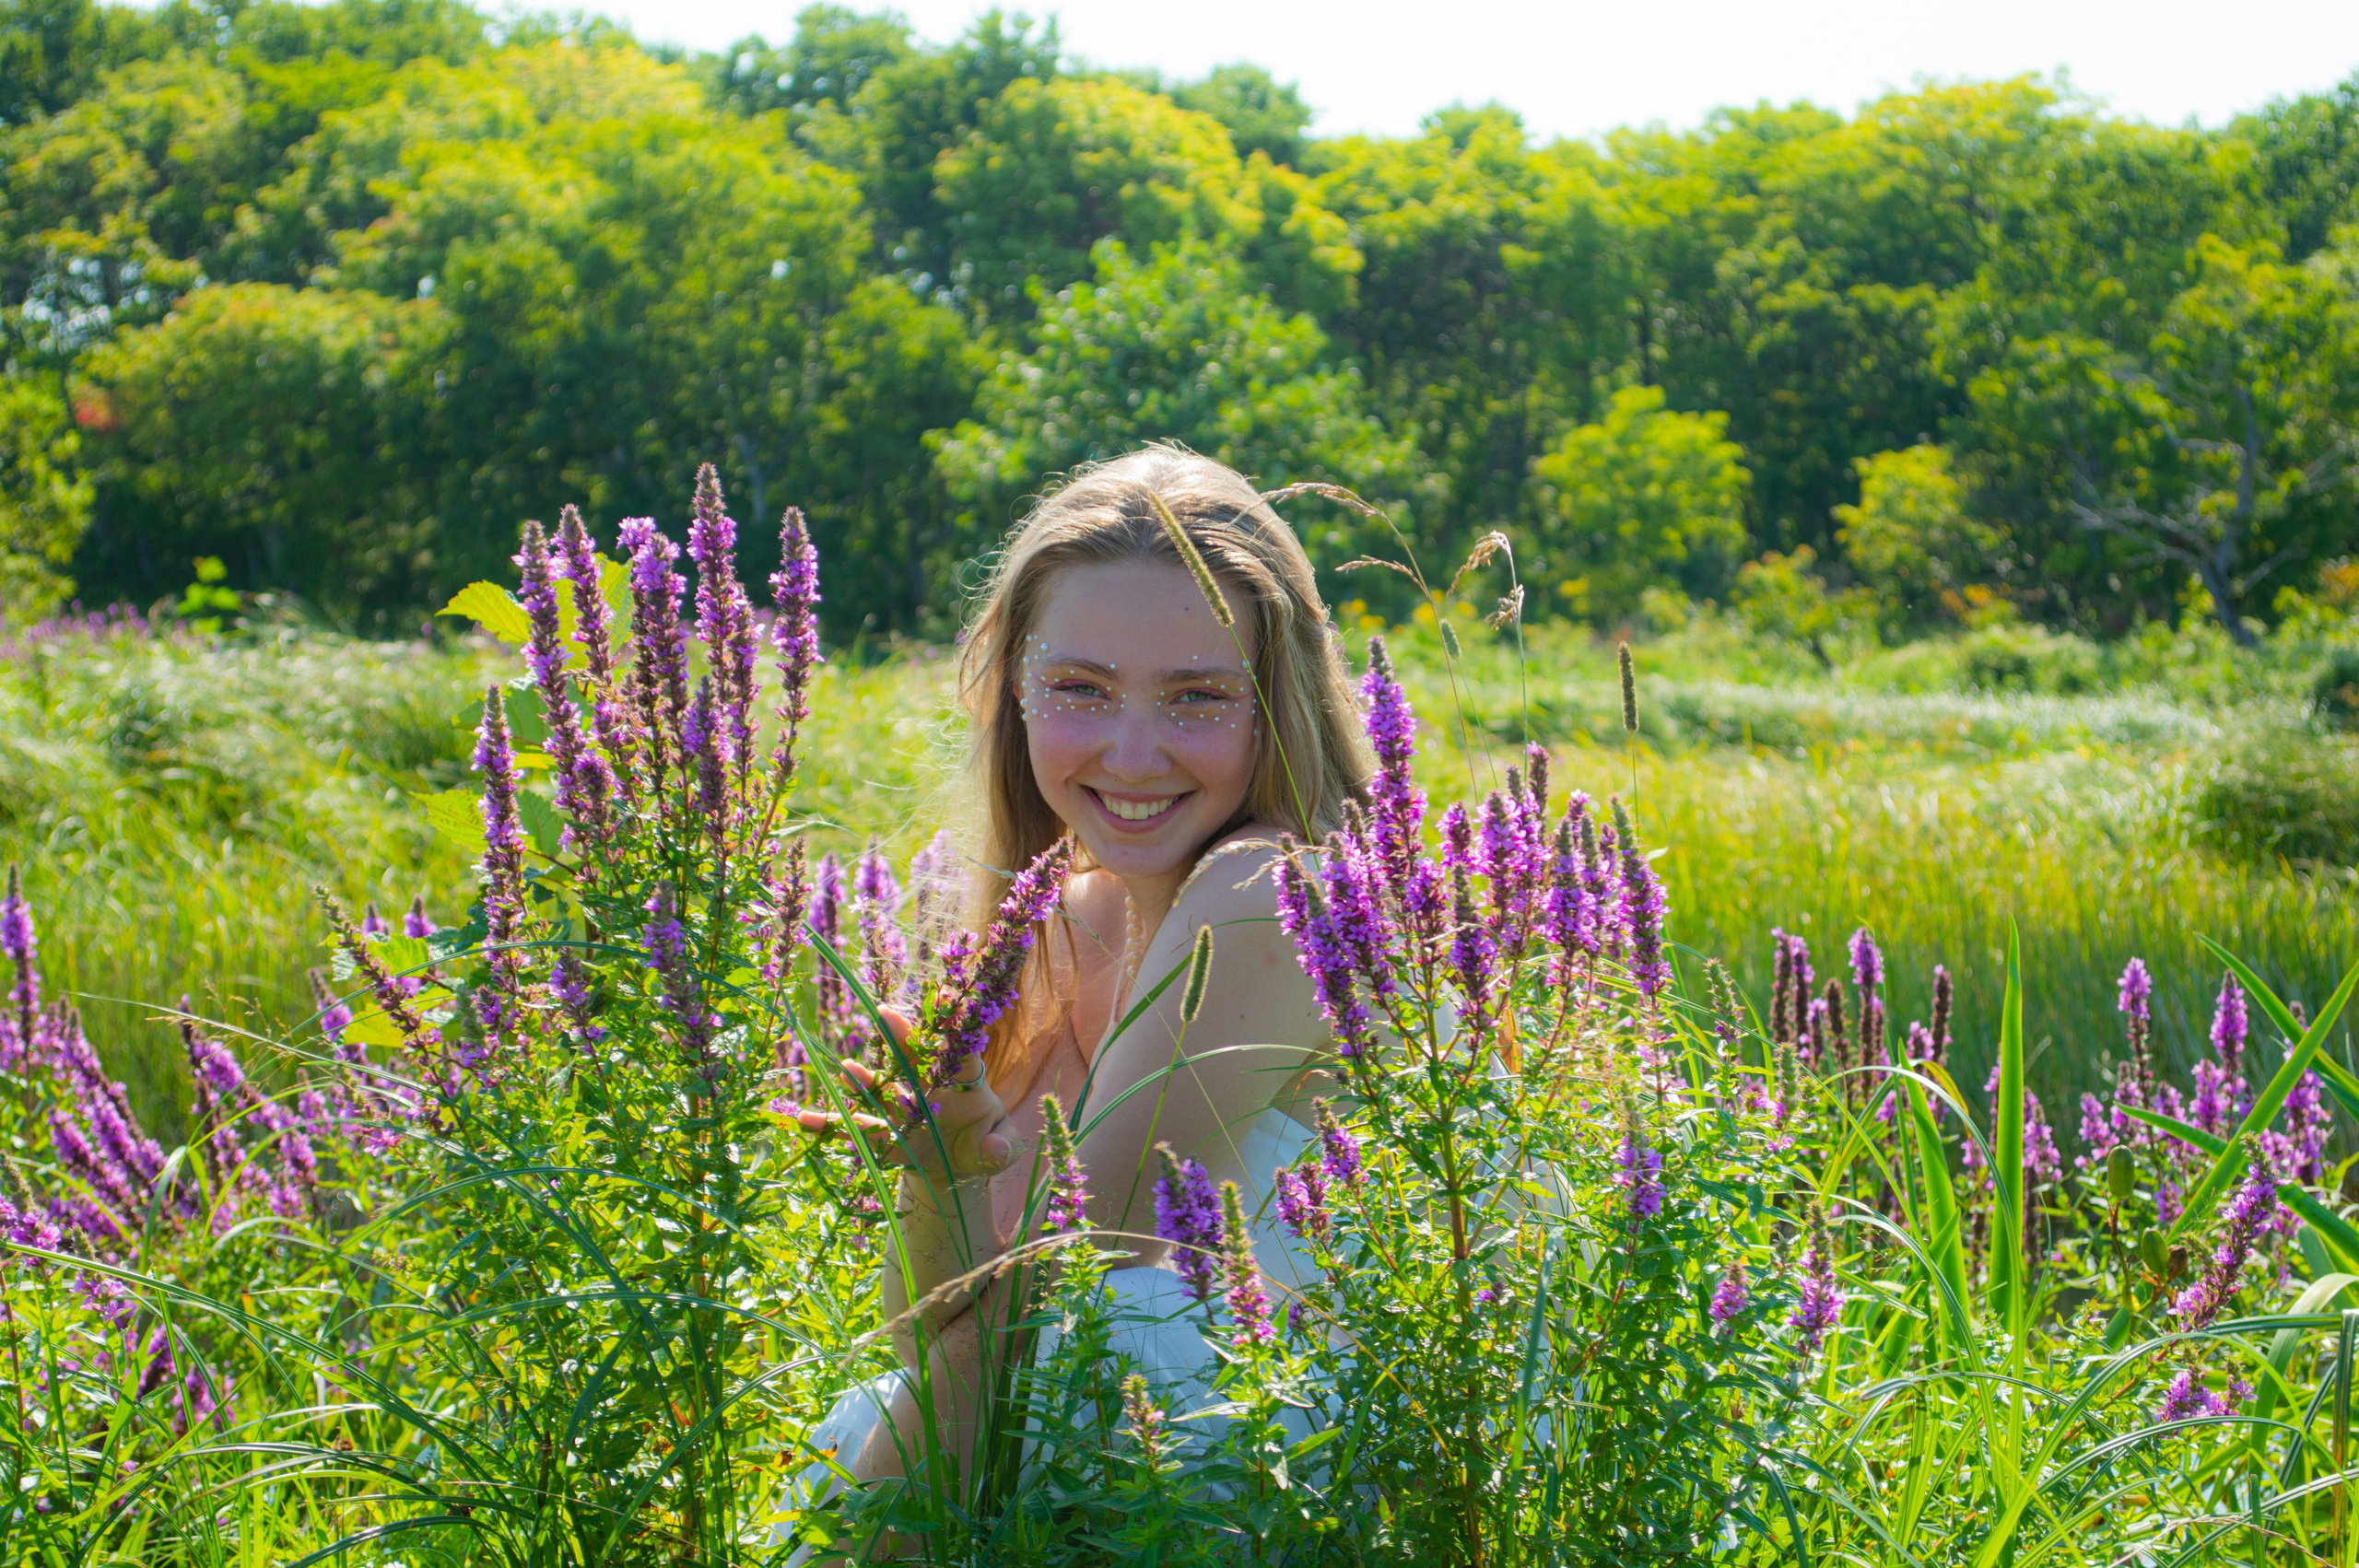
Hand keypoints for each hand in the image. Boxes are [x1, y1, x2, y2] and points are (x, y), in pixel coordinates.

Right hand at [794, 1008, 1014, 1183]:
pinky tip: (806, 1119)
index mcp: (965, 1084)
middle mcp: (930, 1087)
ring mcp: (903, 1108)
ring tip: (848, 1070)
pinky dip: (832, 1123)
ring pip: (882, 1089)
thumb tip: (996, 1148)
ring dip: (864, 1080)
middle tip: (886, 1012)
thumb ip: (1001, 1148)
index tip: (948, 1001)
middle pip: (916, 1059)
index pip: (963, 1056)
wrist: (956, 1167)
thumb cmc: (985, 1147)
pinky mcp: (884, 1133)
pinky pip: (857, 1126)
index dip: (957, 1032)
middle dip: (901, 1038)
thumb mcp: (999, 1150)